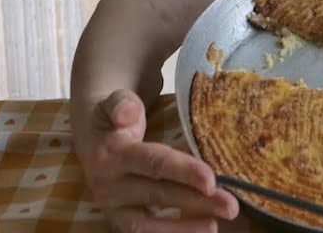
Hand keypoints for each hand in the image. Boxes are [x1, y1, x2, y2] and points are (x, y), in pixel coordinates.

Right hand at [77, 89, 238, 232]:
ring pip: (148, 223)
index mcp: (111, 154)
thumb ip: (121, 104)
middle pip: (158, 195)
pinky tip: (201, 228)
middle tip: (230, 206)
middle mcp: (110, 185)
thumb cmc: (113, 118)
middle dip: (196, 202)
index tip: (210, 180)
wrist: (92, 137)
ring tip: (215, 225)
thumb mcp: (114, 102)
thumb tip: (127, 112)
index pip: (153, 163)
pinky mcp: (120, 219)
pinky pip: (145, 232)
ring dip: (183, 228)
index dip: (182, 171)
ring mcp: (113, 207)